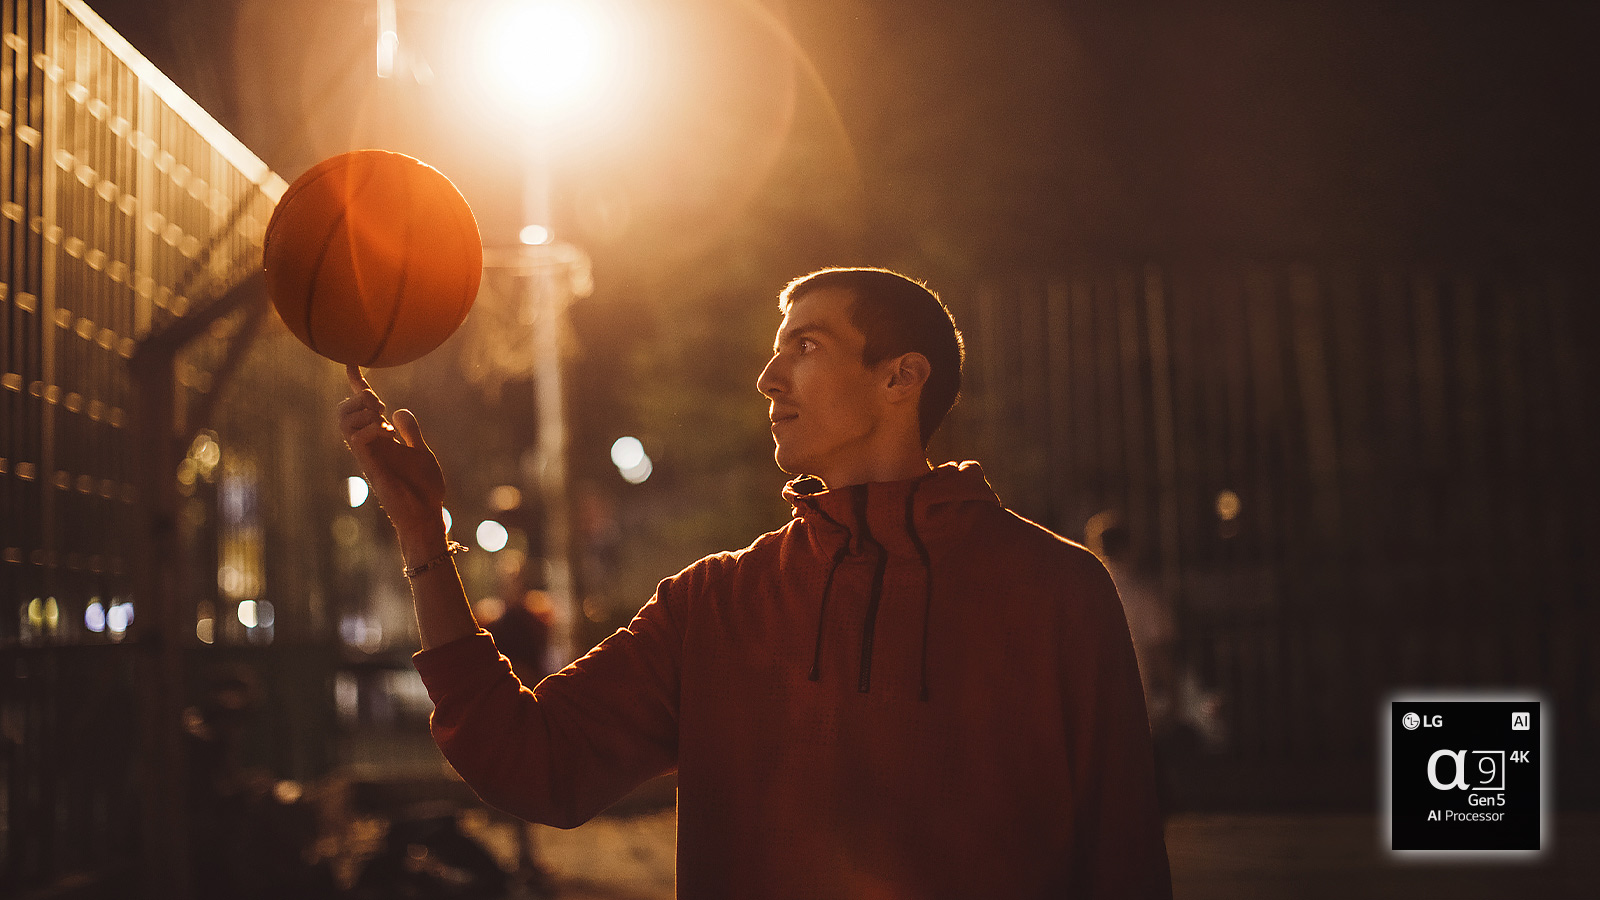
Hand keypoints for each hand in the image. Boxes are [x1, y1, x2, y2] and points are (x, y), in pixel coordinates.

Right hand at [337, 365, 447, 561]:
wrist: (426, 515)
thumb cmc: (424, 488)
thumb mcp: (421, 452)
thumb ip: (410, 432)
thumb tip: (397, 410)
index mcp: (382, 439)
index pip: (363, 408)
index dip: (357, 385)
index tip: (351, 365)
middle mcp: (370, 444)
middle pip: (344, 411)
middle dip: (359, 397)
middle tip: (381, 407)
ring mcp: (368, 454)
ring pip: (344, 421)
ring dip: (361, 411)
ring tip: (382, 420)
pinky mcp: (370, 466)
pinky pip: (356, 440)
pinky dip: (368, 428)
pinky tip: (385, 432)